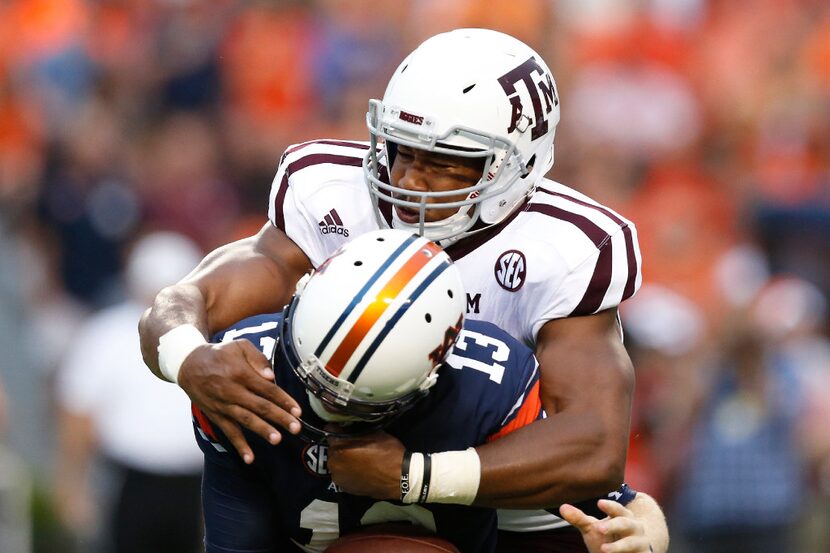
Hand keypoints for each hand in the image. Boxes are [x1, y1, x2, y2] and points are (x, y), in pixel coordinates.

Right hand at [178, 339, 301, 462]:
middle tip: (296, 427)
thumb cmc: (219, 354)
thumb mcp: (239, 346)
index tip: (297, 411)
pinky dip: (239, 446)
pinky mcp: (216, 415)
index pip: (267, 389)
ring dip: (262, 430)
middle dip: (279, 417)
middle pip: (259, 406)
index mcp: (241, 373)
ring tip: (277, 440)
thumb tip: (271, 376)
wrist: (188, 365)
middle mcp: (232, 391)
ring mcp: (223, 405)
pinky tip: (250, 458)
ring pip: (246, 420)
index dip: (283, 400)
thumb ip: (257, 359)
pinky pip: (229, 432)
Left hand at [327, 431, 404, 498]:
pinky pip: (342, 474)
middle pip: (332, 448)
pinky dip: (347, 471)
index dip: (338, 429)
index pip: (330, 431)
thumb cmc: (388, 452)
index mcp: (339, 446)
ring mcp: (338, 477)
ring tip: (357, 459)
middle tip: (355, 445)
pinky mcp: (344, 488)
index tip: (345, 429)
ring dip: (343, 459)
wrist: (399, 478)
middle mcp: (334, 462)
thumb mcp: (373, 433)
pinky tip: (359, 470)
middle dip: (341, 445)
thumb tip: (345, 427)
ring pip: (336, 462)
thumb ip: (354, 430)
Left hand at [559, 499, 651, 552]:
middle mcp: (634, 527)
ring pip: (631, 543)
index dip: (610, 506)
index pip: (617, 508)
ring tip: (603, 549)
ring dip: (619, 546)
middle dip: (613, 525)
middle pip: (625, 523)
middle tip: (599, 528)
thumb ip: (579, 518)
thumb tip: (562, 507)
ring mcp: (640, 543)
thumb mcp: (592, 528)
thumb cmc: (608, 537)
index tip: (599, 503)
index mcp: (623, 515)